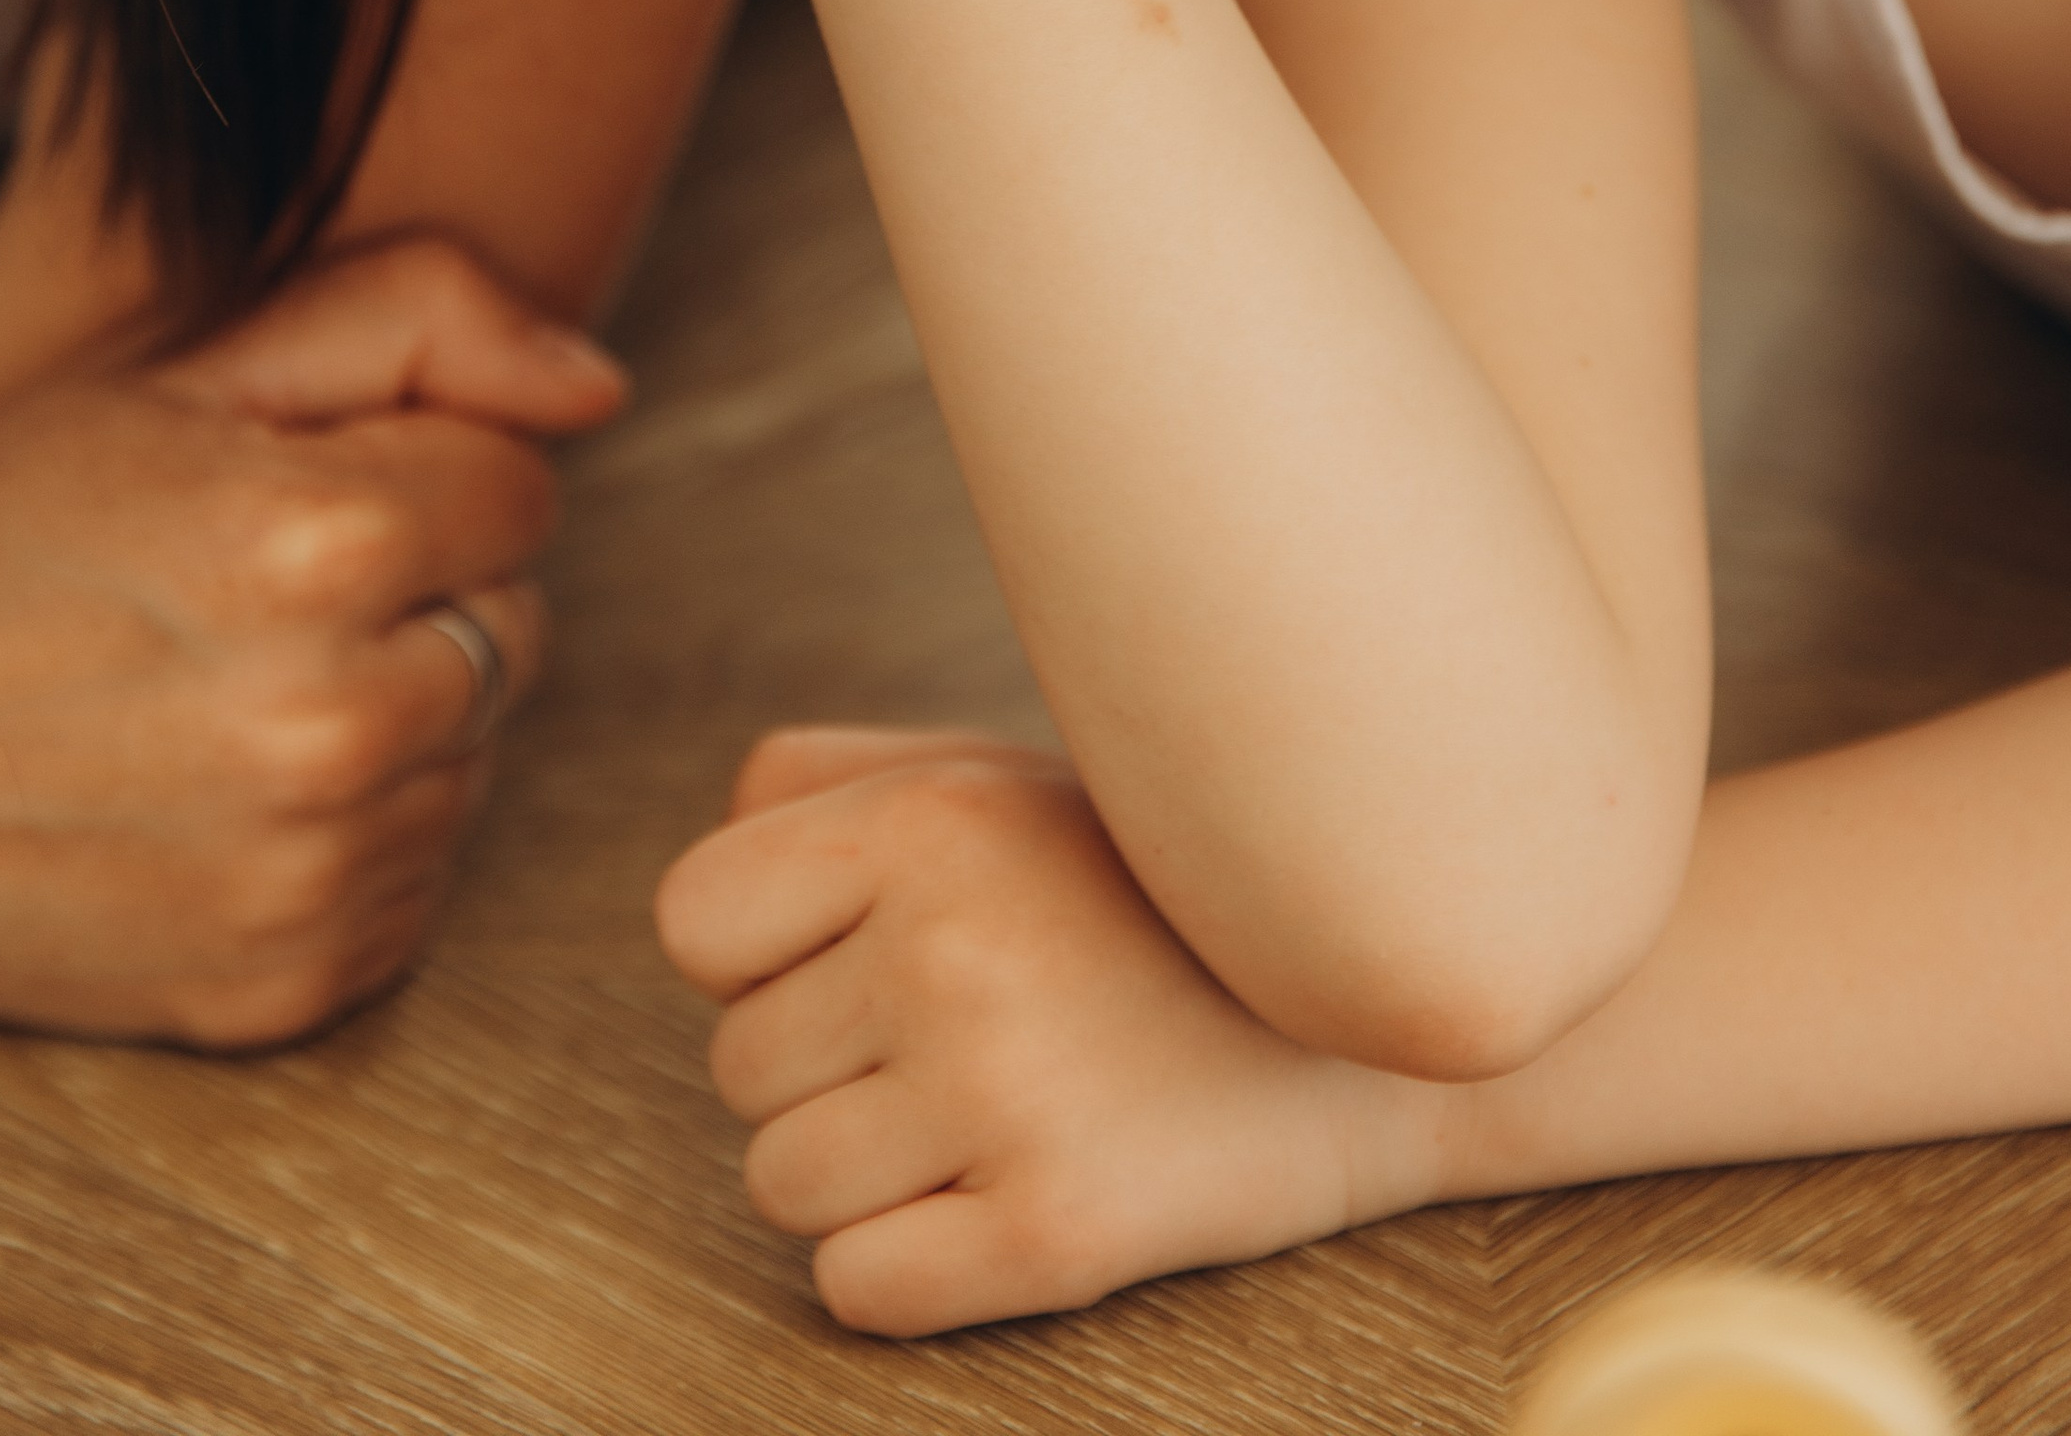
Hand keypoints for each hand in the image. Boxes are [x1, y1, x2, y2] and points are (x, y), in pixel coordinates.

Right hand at [0, 236, 619, 1045]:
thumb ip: (425, 320)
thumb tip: (604, 389)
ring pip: (474, 758)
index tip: (308, 493)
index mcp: (326, 542)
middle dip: (422, 595)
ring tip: (227, 691)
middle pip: (517, 626)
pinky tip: (224, 794)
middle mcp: (337, 723)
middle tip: (254, 595)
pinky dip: (353, 842)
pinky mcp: (283, 990)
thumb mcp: (195, 367)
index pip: (525, 490)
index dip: (423, 477)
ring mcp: (310, 875)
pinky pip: (415, 885)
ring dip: (396, 719)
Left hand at [655, 728, 1453, 1335]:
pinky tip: (1004, 1199)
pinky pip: (857, 1289)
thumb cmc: (1141, 896)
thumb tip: (711, 869)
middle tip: (970, 1034)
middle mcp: (952, 947)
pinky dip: (906, 1270)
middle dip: (830, 1065)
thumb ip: (833, 786)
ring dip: (866, 1172)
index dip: (764, 950)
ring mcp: (1005, 1095)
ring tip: (994, 1108)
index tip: (868, 950)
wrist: (1374, 1017)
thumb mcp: (994, 781)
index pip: (696, 919)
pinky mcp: (1057, 1232)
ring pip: (783, 1184)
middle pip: (738, 1067)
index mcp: (927, 820)